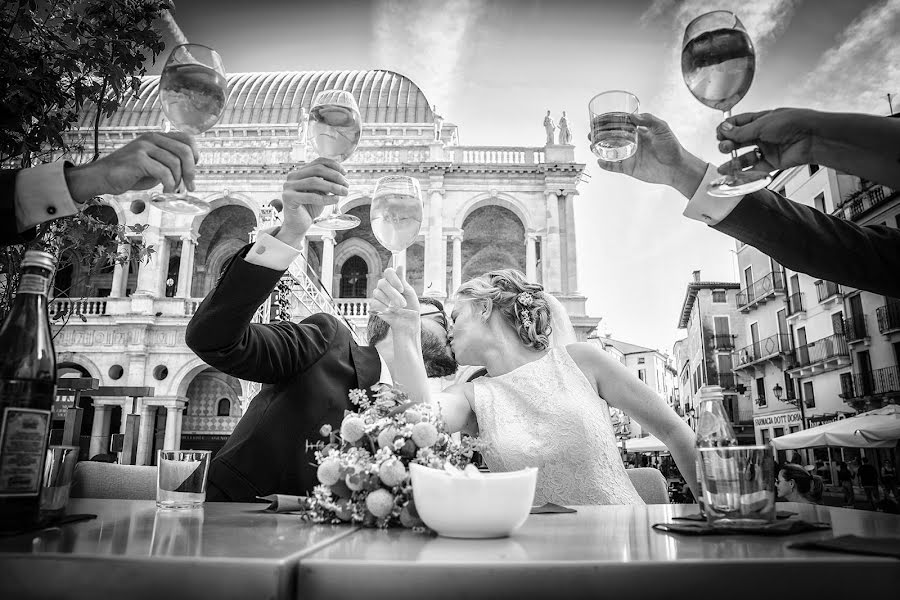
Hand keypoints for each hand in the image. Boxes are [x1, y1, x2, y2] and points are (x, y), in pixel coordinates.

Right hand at [65, 132, 198, 201]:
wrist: (102, 177)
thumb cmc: (130, 174)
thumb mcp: (154, 165)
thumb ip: (169, 164)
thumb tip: (190, 173)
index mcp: (157, 137)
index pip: (187, 138)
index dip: (195, 154)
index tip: (194, 170)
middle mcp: (151, 138)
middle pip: (185, 150)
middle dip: (191, 171)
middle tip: (190, 186)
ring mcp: (144, 147)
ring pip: (175, 163)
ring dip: (178, 181)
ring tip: (173, 190)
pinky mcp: (138, 159)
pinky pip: (163, 172)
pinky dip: (169, 185)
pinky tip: (165, 192)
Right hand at [277, 158, 349, 244]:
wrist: (298, 225)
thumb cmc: (310, 208)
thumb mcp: (321, 192)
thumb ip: (328, 182)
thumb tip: (343, 176)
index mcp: (300, 172)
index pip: (318, 162)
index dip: (333, 165)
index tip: (345, 173)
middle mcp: (292, 176)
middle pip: (317, 170)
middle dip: (335, 176)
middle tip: (347, 185)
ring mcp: (288, 186)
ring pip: (314, 181)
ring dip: (333, 186)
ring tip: (344, 192)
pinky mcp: (288, 198)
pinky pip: (311, 196)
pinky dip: (326, 198)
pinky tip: (336, 200)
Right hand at [370, 267, 420, 334]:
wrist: (408, 322)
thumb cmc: (410, 306)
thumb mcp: (409, 293)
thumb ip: (403, 281)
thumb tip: (399, 266)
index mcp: (393, 280)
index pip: (388, 272)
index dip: (394, 279)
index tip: (401, 289)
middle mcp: (384, 286)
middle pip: (382, 283)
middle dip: (393, 294)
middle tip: (403, 303)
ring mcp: (378, 295)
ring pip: (378, 293)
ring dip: (390, 301)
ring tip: (399, 308)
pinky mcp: (374, 304)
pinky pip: (375, 302)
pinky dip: (383, 307)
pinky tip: (390, 311)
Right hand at [593, 113, 706, 197]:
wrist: (676, 167)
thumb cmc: (672, 147)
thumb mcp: (662, 128)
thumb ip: (648, 120)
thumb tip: (632, 116)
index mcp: (638, 132)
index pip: (621, 125)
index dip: (610, 122)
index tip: (600, 119)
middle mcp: (632, 143)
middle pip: (612, 138)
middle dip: (600, 135)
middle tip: (592, 133)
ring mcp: (630, 156)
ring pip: (611, 152)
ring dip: (600, 149)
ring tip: (592, 145)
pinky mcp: (629, 168)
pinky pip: (614, 167)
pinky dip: (606, 165)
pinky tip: (600, 161)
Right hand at [715, 108, 815, 175]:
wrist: (813, 137)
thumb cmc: (793, 123)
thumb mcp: (762, 124)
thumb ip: (742, 131)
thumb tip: (724, 130)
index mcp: (761, 120)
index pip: (738, 124)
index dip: (727, 129)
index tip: (719, 134)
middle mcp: (763, 134)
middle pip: (739, 141)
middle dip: (728, 145)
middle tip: (724, 148)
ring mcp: (767, 149)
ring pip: (745, 157)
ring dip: (733, 162)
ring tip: (724, 168)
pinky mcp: (773, 163)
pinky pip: (756, 169)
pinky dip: (746, 173)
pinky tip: (736, 175)